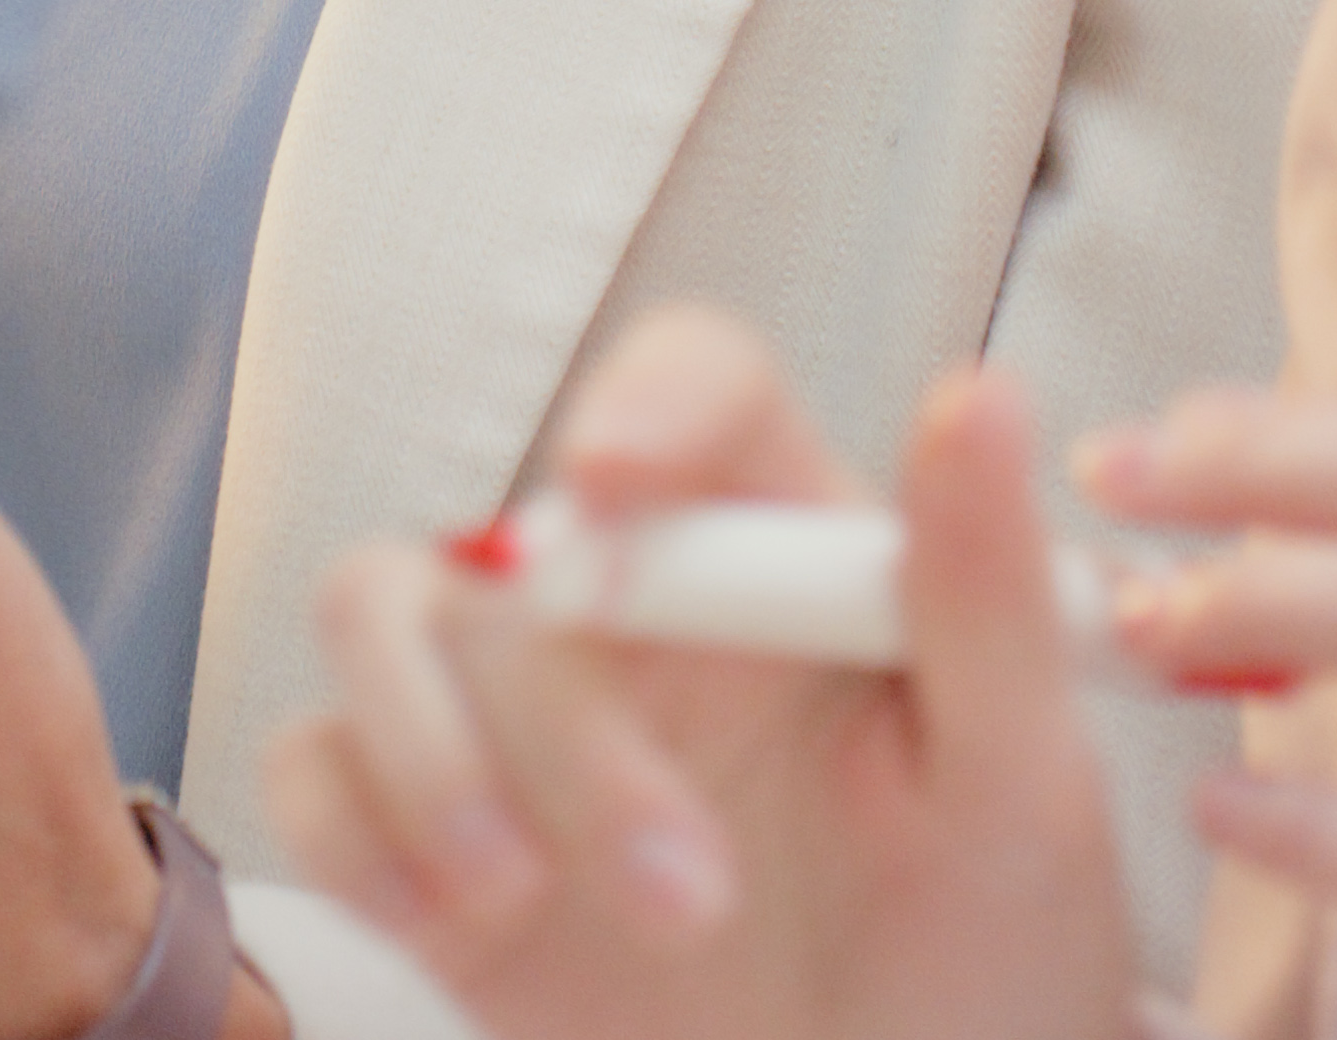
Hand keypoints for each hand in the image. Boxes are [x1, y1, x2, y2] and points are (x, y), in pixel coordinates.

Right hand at [274, 312, 1138, 1039]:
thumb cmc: (986, 949)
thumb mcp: (1024, 787)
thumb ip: (990, 595)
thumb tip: (984, 398)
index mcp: (787, 548)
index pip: (697, 387)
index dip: (647, 409)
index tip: (620, 485)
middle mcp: (638, 601)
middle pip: (524, 546)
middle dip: (577, 733)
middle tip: (691, 903)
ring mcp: (520, 713)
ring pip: (376, 611)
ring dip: (434, 761)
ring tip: (516, 902)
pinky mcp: (432, 834)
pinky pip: (312, 762)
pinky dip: (355, 835)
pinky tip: (454, 925)